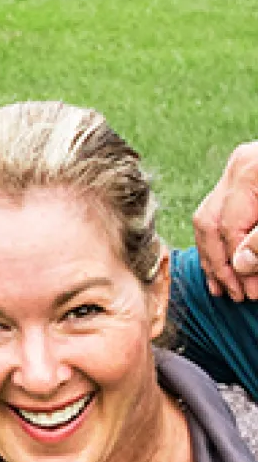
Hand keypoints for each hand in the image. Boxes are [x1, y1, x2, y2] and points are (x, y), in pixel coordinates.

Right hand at [194, 143, 257, 300]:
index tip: (251, 293)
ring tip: (223, 287)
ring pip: (209, 217)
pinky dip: (221, 239)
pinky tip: (228, 263)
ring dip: (214, 255)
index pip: (230, 227)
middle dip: (220, 264)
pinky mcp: (246, 177)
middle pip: (211, 222)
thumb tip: (241, 264)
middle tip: (236, 295)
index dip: (237, 264)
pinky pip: (219, 211)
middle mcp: (240, 166)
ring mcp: (240, 169)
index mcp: (252, 170)